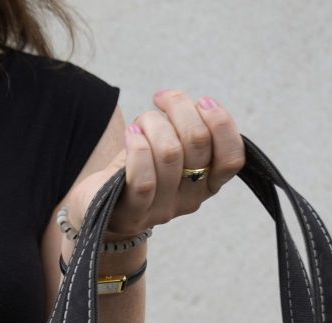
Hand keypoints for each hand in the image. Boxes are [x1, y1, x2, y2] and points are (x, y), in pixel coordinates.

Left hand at [75, 91, 244, 241]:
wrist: (98, 208)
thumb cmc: (136, 169)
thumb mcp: (168, 146)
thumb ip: (186, 131)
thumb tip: (197, 105)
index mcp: (207, 183)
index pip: (233, 158)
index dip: (222, 122)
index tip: (203, 102)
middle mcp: (190, 199)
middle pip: (198, 142)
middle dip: (179, 107)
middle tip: (162, 99)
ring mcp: (162, 210)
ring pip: (170, 152)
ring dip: (153, 122)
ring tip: (140, 123)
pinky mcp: (132, 215)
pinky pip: (144, 180)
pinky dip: (138, 146)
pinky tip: (131, 133)